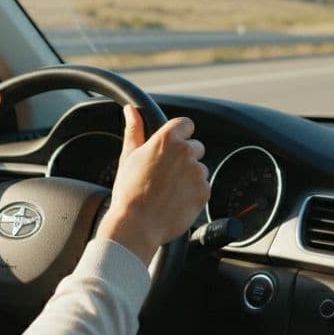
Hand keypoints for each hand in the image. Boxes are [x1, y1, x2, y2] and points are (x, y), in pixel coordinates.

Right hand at [96, 106, 210, 264]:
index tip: (173, 146)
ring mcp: (197, 172)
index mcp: (166, 139)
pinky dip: (193, 194)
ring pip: (199, 169)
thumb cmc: (129, 192)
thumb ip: (134, 130)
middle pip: (195, 147)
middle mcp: (185, 152)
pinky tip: (176, 201)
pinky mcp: (204, 191)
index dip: (180, 135)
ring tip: (168, 191)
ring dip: (189, 177)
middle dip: (184, 158)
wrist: (137, 225)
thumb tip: (131, 110)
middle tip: (165, 175)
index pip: (186, 124)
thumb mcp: (129, 156)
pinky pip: (203, 187)